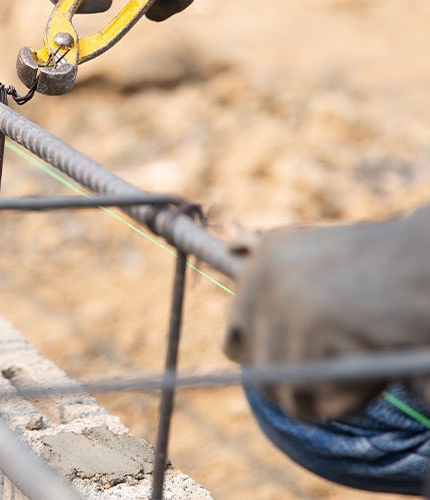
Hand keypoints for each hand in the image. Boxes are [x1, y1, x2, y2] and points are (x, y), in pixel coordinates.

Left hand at [224, 207, 429, 419]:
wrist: (428, 262)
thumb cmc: (380, 259)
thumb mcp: (315, 246)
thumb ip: (268, 249)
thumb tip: (229, 236)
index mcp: (262, 262)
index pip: (236, 340)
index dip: (267, 362)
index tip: (300, 366)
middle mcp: (263, 281)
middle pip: (259, 371)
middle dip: (296, 384)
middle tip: (338, 376)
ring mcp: (284, 306)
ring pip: (286, 391)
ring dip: (324, 396)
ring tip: (359, 373)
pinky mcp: (312, 331)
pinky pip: (318, 397)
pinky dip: (346, 400)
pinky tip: (371, 374)